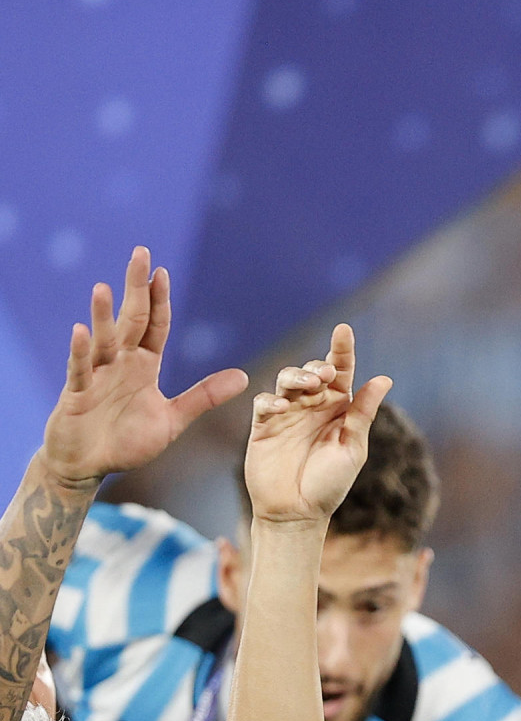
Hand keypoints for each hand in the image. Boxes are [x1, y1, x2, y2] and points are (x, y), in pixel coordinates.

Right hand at [39, 247, 248, 489]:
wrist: (87, 467)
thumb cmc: (127, 442)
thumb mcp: (173, 420)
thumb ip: (204, 397)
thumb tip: (244, 377)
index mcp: (144, 366)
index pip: (155, 326)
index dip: (159, 301)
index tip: (163, 271)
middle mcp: (120, 364)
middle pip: (130, 320)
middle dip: (136, 288)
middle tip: (140, 253)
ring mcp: (96, 377)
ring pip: (103, 340)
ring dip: (104, 315)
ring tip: (105, 287)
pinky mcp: (76, 395)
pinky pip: (79, 370)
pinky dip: (80, 351)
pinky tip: (80, 330)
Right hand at [245, 324, 391, 524]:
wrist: (297, 513)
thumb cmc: (329, 483)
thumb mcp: (352, 448)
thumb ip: (362, 414)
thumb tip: (384, 378)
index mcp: (338, 408)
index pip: (341, 371)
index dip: (341, 349)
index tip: (343, 329)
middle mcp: (313, 406)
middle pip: (313, 370)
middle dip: (318, 366)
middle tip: (325, 377)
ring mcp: (287, 414)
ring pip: (287, 379)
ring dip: (297, 376)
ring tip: (309, 384)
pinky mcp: (263, 427)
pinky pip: (264, 403)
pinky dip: (271, 401)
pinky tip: (281, 408)